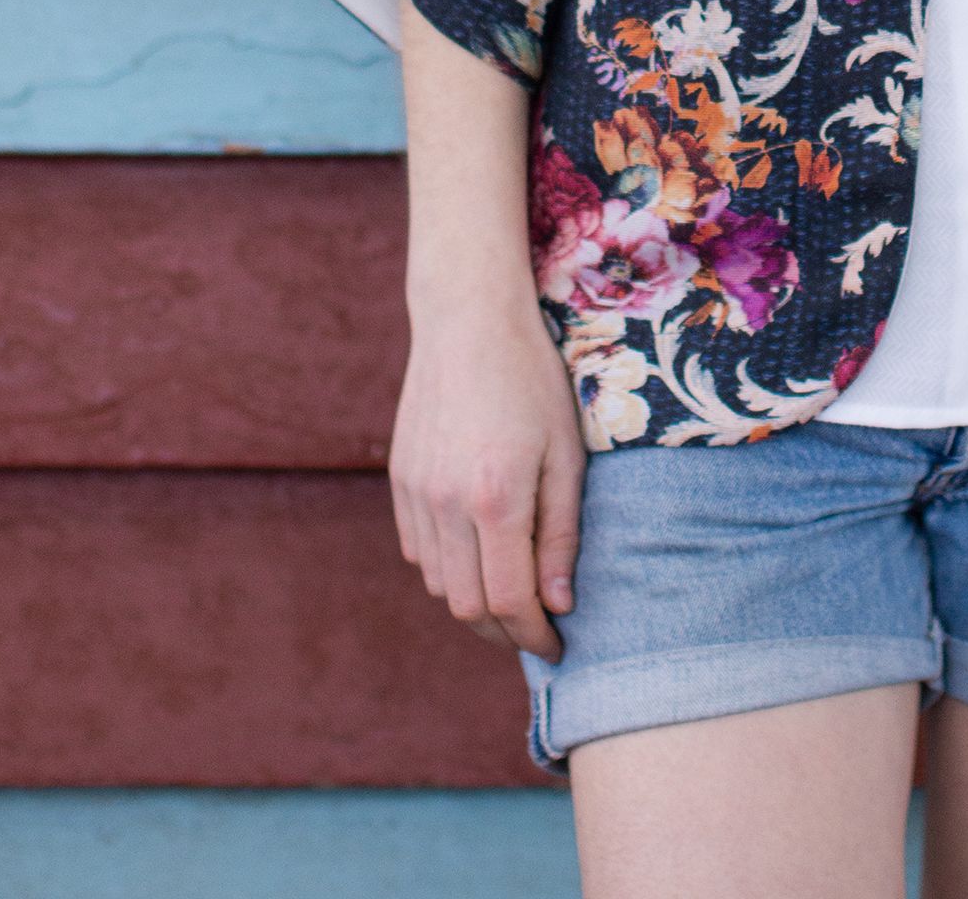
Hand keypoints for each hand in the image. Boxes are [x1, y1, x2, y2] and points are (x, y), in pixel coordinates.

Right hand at [388, 292, 586, 658]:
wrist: (468, 320)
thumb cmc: (532, 379)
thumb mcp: (567, 452)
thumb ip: (562, 533)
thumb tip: (559, 604)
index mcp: (494, 498)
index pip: (509, 602)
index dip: (535, 636)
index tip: (558, 647)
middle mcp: (445, 504)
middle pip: (468, 607)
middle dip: (506, 631)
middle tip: (538, 628)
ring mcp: (415, 493)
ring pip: (439, 585)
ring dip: (475, 602)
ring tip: (513, 591)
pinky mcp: (400, 480)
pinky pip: (419, 551)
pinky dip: (447, 568)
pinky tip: (478, 552)